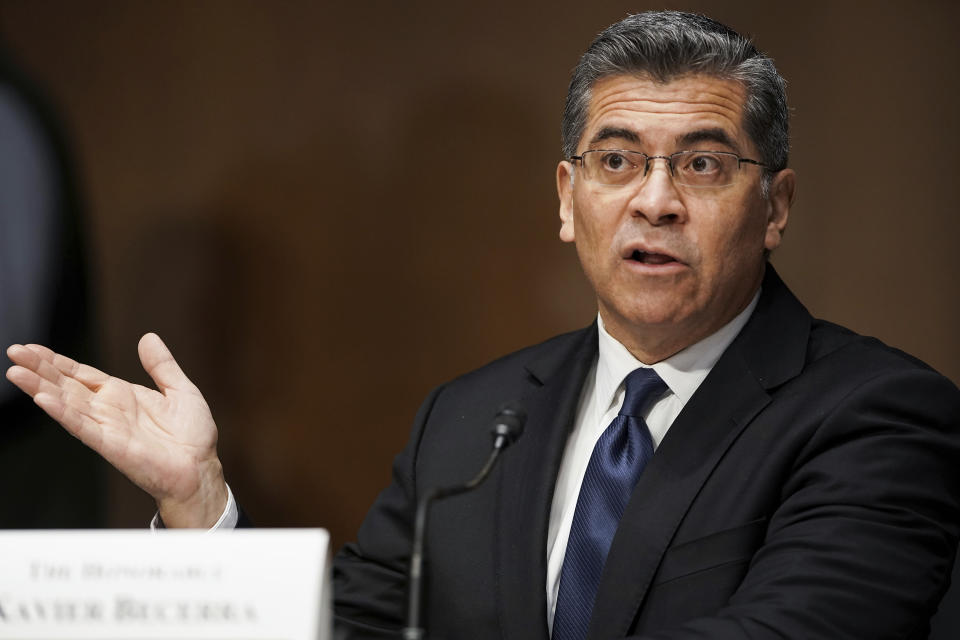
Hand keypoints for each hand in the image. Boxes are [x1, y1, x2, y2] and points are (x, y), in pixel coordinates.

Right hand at [5, 333, 226, 527]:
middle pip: (67, 385)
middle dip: (40, 369)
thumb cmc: (192, 436)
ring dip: (41, 388)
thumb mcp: (180, 389)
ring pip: (67, 404)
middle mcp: (109, 410)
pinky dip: (64, 413)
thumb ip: (161, 365)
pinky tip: (43, 400)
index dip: (57, 362)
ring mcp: (107, 427)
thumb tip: (148, 337)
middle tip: (14, 352)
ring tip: (16, 373)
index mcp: (122, 395)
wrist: (201, 468)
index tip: (32, 349)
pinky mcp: (111, 445)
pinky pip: (83, 427)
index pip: (81, 374)